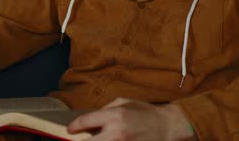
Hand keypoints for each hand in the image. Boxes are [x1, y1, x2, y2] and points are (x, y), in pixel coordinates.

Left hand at [68, 98, 194, 140]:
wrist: (168, 127)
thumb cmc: (145, 113)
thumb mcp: (123, 102)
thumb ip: (104, 110)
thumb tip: (89, 119)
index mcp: (114, 116)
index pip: (85, 121)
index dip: (74, 126)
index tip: (70, 129)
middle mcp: (116, 133)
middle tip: (77, 140)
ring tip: (95, 138)